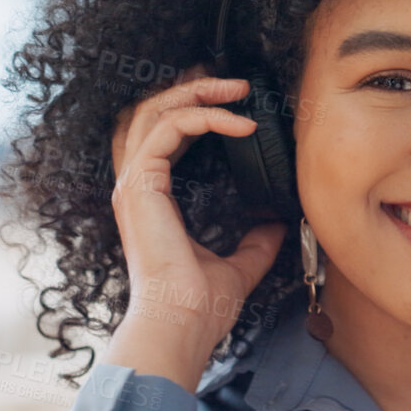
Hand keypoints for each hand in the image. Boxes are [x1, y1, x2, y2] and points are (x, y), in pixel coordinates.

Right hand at [107, 64, 285, 390]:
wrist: (182, 326)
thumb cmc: (198, 307)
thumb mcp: (238, 266)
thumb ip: (254, 243)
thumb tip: (276, 226)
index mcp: (152, 199)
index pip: (160, 135)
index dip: (191, 110)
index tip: (232, 104)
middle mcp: (136, 186)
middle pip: (150, 112)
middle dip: (192, 89)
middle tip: (235, 84)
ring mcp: (134, 184)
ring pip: (153, 110)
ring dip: (196, 92)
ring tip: (237, 90)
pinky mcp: (141, 185)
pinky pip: (168, 128)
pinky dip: (203, 117)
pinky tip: (240, 124)